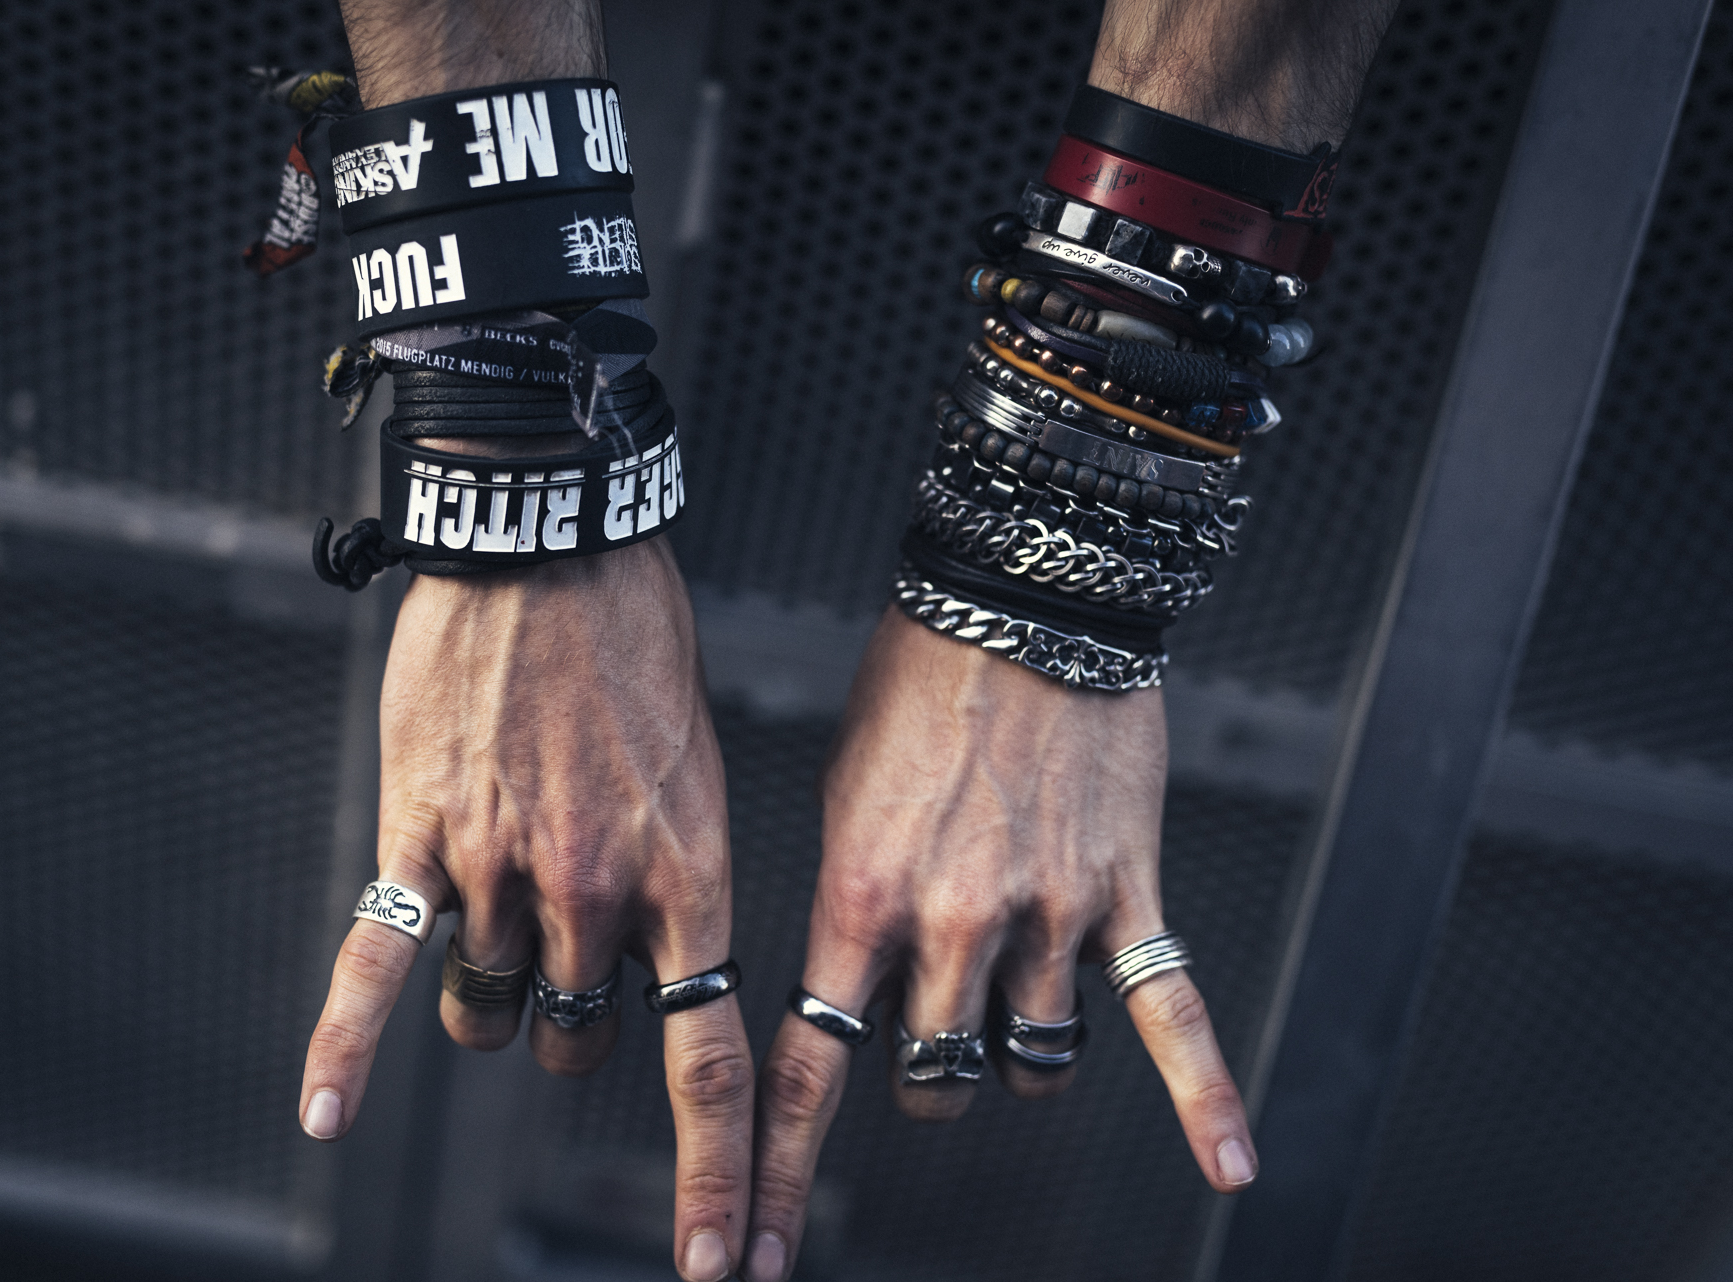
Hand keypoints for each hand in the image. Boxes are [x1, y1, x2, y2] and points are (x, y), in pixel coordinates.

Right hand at [297, 539, 753, 1281]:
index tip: (722, 1264)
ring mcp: (501, 869)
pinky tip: (324, 1111)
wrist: (553, 544)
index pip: (709, 1061)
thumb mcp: (696, 766)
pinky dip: (344, 1042)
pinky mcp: (420, 838)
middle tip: (569, 967)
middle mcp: (596, 891)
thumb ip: (672, 872)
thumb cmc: (638, 643)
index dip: (721, 1176)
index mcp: (687, 875)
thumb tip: (652, 952)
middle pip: (574, 1041)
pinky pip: (377, 961)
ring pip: (486, 1010)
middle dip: (572, 1027)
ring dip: (492, 1000)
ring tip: (495, 930)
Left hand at [742, 607, 1254, 1281]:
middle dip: (926, 1070)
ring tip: (1011, 1008)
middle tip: (927, 1022)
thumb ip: (853, 908)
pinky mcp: (1127, 895)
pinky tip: (1233, 1162)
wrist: (1018, 597)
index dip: (773, 1174)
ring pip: (1032, 1062)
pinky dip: (1206, 1096)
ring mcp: (1049, 916)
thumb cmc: (915, 689)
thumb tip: (861, 991)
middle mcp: (953, 923)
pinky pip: (1168, 1013)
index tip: (748, 1256)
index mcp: (861, 899)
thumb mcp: (842, 799)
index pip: (811, 1071)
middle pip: (934, 1079)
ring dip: (1014, 1057)